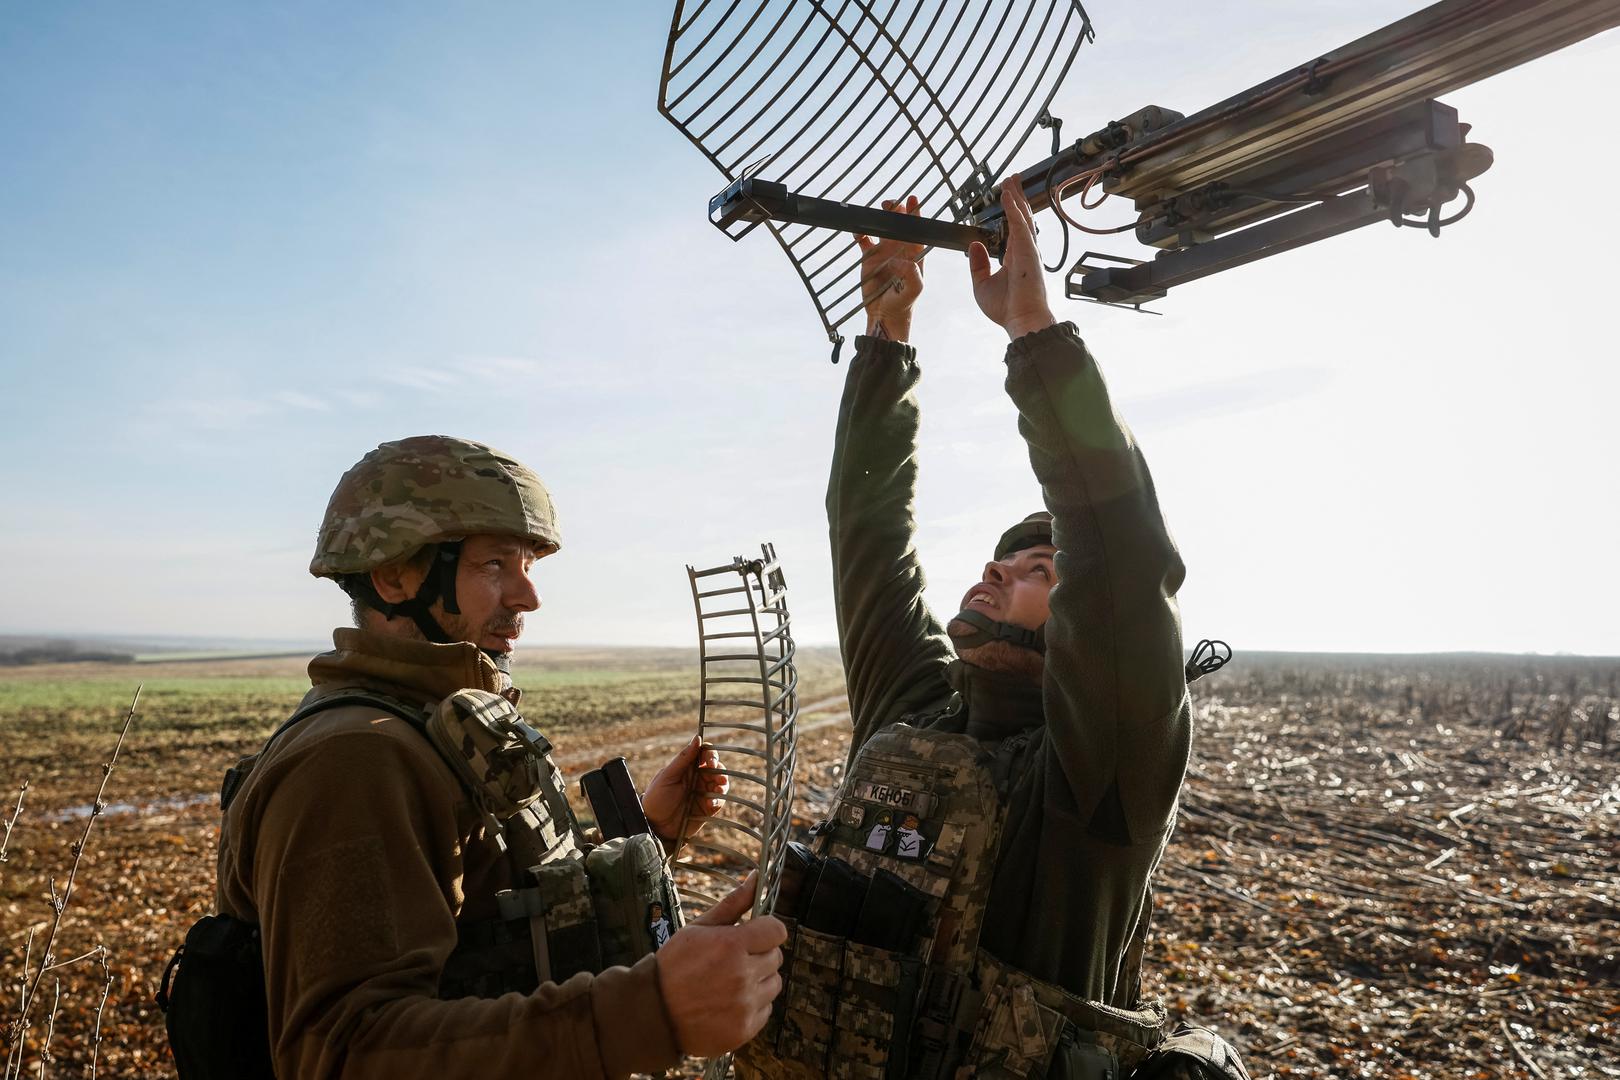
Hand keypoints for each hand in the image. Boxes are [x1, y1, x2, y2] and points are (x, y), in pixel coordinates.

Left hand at [642, 736, 726, 842]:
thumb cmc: (656, 798)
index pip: (704, 753)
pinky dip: (718, 800)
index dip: (710, 754)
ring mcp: (704, 793)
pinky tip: (710, 803)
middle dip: (719, 769)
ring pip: (722, 782)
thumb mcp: (667, 776)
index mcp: (687, 767)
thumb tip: (697, 738)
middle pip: (717, 766)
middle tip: (716, 774)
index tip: (710, 761)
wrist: (654, 826)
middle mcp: (698, 778)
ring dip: (722, 783)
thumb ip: (683, 758)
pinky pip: (720, 801)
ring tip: (717, 788)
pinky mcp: (708, 808)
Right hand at [656, 873, 786, 1056]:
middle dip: (759, 955)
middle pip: (776, 957)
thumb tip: (756, 877)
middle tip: (734, 960)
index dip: (766, 930)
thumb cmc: (675, 966)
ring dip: (759, 980)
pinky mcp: (745, 1029)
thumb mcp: (699, 928)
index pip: (777, 931)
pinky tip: (729, 1002)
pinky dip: (753, 1005)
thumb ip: (733, 903)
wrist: (654, 1012)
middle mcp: (742, 975)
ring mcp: (745, 1005)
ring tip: (731, 982)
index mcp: (731, 945)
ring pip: (774, 984)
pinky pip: (766, 1009)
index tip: (754, 935)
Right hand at [856, 195, 925, 341]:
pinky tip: (858, 231)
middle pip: (899, 223)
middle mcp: (900, 249)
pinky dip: (860, 232)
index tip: (913, 200)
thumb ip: (912, 274)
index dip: (916, 214)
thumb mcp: (914, 290)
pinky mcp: (869, 258)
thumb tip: (899, 260)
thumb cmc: (903, 303)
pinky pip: (864, 240)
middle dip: (897, 210)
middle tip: (891, 204)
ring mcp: (884, 252)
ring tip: (878, 210)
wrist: (885, 316)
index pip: (917, 229)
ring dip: (881, 217)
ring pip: (882, 227)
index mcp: (914, 254)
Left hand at [967, 172, 1055, 339]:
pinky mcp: (1028, 251)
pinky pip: (1020, 225)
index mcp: (1014, 257)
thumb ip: (977, 264)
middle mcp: (1023, 250)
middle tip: (1012, 179)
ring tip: (1011, 179)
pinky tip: (1008, 196)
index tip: (1005, 195)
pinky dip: (1013, 209)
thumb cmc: (1006, 308)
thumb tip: (973, 246)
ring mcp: (1027, 250)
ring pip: (1022, 216)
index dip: (1010, 210)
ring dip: (1016, 197)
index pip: (1012, 227)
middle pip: (1020, 216)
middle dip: (1016, 196)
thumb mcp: (982, 284)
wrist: (1020, 320)